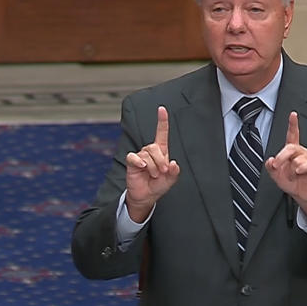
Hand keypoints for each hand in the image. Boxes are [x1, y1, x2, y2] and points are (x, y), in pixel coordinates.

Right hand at [125, 106, 179, 221]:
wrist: (146, 196)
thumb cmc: (158, 185)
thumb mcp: (171, 180)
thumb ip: (174, 172)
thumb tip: (173, 163)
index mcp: (161, 152)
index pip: (161, 133)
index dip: (162, 121)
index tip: (162, 109)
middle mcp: (150, 151)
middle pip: (155, 147)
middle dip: (160, 161)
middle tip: (162, 172)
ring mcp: (140, 156)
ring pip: (147, 154)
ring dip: (152, 167)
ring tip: (154, 175)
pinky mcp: (132, 162)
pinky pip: (134, 157)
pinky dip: (139, 162)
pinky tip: (142, 167)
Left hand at [265, 111, 306, 221]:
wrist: (301, 195)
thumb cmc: (291, 183)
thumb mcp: (276, 176)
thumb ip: (271, 168)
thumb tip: (270, 160)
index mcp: (292, 152)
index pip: (293, 135)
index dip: (293, 125)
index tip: (293, 114)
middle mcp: (301, 153)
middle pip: (291, 147)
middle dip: (282, 156)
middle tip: (276, 165)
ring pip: (298, 158)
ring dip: (291, 169)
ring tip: (292, 175)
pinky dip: (302, 168)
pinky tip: (298, 172)